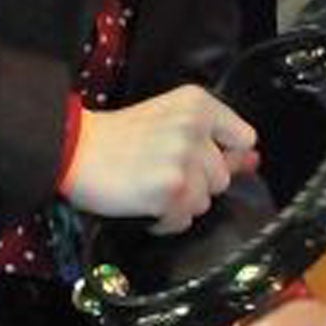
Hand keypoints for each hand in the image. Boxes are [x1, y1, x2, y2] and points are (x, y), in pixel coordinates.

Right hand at [62, 85, 256, 234]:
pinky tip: (144, 202)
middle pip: (223, 176)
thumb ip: (215, 138)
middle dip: (196, 182)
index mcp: (198, 104)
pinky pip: (184, 220)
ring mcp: (184, 160)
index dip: (223, 155)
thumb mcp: (169, 120)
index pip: (244, 139)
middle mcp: (195, 128)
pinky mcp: (170, 190)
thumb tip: (254, 161)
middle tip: (161, 171)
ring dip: (180, 202)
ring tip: (150, 186)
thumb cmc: (118, 136)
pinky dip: (164, 220)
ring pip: (205, 200)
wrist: (72, 149)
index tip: (199, 158)